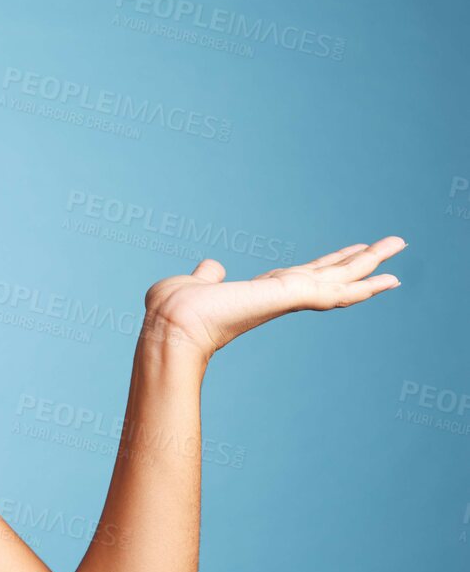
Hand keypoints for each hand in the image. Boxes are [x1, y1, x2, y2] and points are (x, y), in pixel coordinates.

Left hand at [140, 236, 406, 361]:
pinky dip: (363, 287)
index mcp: (260, 292)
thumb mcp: (196, 283)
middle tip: (393, 245)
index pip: (302, 275)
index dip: (328, 265)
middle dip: (360, 261)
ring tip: (400, 245)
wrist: (170, 326)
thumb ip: (209, 275)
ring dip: (372, 263)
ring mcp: (287, 298)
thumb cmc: (174, 311)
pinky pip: (335, 293)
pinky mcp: (290, 298)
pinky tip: (390, 280)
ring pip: (340, 279)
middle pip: (330, 274)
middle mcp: (279, 296)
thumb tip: (211, 267)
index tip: (349, 253)